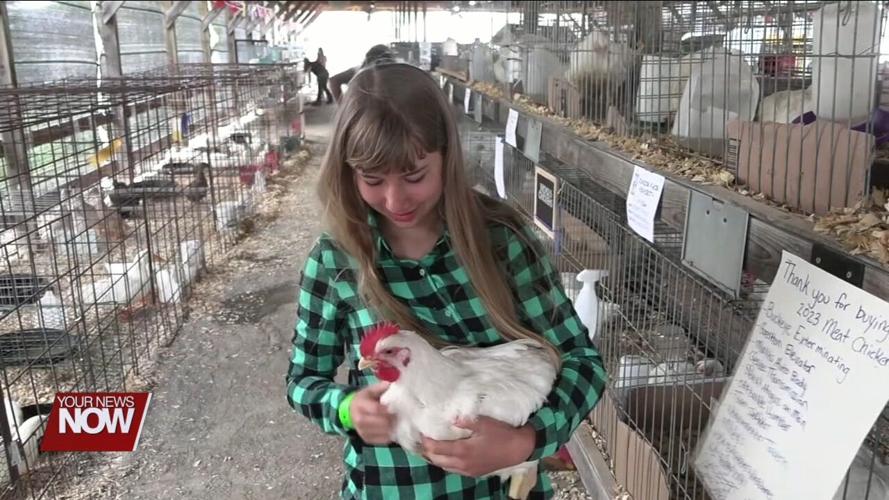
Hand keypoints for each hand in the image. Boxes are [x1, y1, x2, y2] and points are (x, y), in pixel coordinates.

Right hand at [350, 382, 394, 445]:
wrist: (351, 411)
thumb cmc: (364, 399)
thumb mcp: (370, 390)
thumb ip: (380, 387)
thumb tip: (391, 383)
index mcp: (360, 404)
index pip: (375, 409)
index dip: (386, 410)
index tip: (395, 408)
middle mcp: (358, 418)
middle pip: (376, 422)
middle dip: (389, 420)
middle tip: (397, 417)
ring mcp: (361, 430)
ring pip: (378, 433)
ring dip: (390, 429)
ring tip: (396, 424)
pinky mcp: (365, 438)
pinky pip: (379, 441)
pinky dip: (388, 437)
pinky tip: (392, 431)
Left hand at [420, 417, 536, 476]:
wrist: (519, 449)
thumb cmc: (502, 434)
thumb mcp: (484, 423)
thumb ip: (466, 420)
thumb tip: (450, 417)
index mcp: (463, 451)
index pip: (436, 449)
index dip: (426, 442)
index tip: (421, 432)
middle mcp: (462, 464)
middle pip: (437, 460)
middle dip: (428, 450)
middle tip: (424, 438)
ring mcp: (468, 470)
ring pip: (444, 466)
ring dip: (436, 457)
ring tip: (433, 446)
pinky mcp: (474, 473)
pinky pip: (454, 469)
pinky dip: (446, 462)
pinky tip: (448, 454)